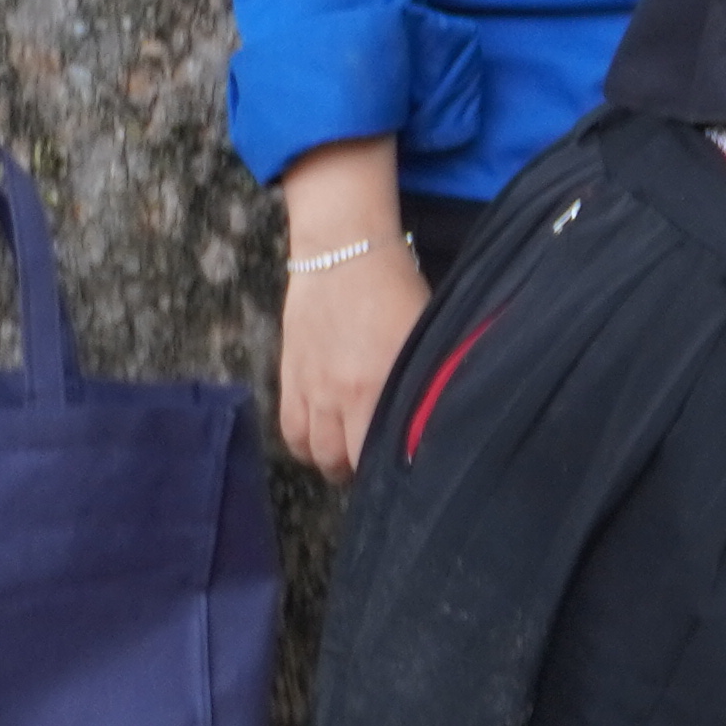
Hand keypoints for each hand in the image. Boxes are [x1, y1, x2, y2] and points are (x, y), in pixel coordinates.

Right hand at [272, 140, 430, 478]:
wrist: (343, 251)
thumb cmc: (397, 288)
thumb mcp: (423, 335)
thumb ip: (425, 380)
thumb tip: (436, 418)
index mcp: (380, 384)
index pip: (379, 453)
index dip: (393, 471)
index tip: (408, 474)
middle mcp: (341, 394)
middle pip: (343, 462)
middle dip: (362, 471)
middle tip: (381, 463)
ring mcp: (310, 387)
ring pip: (315, 453)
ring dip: (334, 461)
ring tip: (353, 456)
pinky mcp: (289, 377)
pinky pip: (290, 432)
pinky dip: (306, 444)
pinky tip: (324, 440)